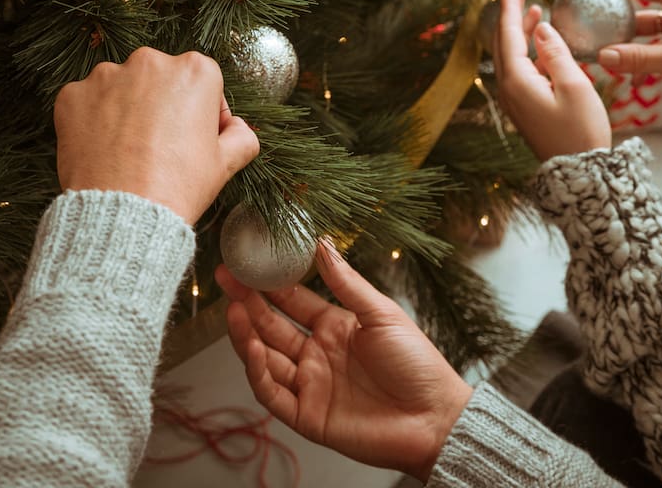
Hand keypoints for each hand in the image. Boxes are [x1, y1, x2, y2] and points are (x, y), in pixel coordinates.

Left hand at [54, 47, 258, 225]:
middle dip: (161, 105)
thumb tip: (238, 128)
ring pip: (121, 88)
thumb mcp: (226, 164)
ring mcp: (106, 76)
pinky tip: (103, 150)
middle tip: (160, 146)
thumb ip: (242, 136)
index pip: (203, 82)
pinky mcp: (72, 95)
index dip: (202, 112)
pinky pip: (86, 103)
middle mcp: (149, 62)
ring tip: (129, 151)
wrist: (123, 216)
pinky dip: (92, 121)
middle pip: (160, 79)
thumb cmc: (178, 188)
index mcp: (194, 71)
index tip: (195, 138)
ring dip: (125, 110)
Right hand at [216, 242, 472, 482]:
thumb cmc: (417, 365)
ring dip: (247, 335)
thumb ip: (347, 282)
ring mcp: (310, 385)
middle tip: (226, 278)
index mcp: (335, 327)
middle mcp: (317, 355)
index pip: (291, 301)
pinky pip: (273, 393)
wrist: (435, 417)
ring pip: (266, 358)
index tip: (246, 262)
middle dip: (247, 303)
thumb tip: (321, 244)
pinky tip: (253, 348)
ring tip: (233, 309)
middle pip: (272, 326)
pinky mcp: (307, 416)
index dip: (267, 284)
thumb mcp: (381, 313)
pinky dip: (259, 372)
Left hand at [494, 0, 612, 159]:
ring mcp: (515, 101)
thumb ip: (556, 54)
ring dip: (521, 35)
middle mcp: (509, 90)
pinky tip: (541, 46)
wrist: (580, 173)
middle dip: (512, 18)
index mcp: (517, 82)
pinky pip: (520, 72)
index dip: (511, 8)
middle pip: (504, 45)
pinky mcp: (525, 109)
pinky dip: (528, 53)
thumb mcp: (574, 86)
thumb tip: (542, 29)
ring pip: (511, 58)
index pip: (509, 36)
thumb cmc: (581, 131)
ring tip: (535, 14)